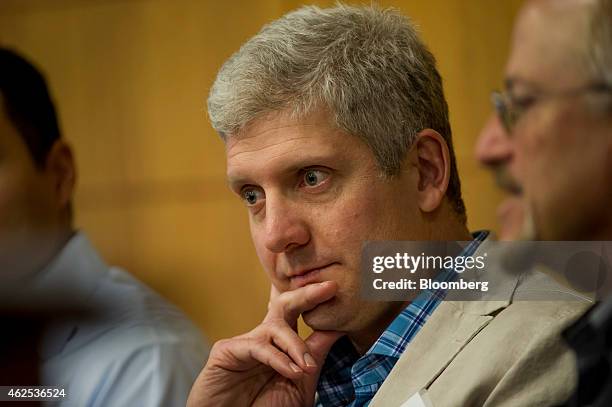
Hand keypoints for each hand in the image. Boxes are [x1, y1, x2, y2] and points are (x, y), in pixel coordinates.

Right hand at [187, 281, 343, 406]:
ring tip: (306, 368)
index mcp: (281, 347)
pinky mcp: (226, 351)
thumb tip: (338, 328)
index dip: (315, 300)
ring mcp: (244, 344)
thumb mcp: (301, 383)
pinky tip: (292, 372)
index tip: (337, 289)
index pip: (299, 314)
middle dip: (306, 295)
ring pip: (274, 327)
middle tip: (328, 288)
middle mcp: (263, 340)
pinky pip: (258, 347)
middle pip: (284, 305)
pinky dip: (278, 359)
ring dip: (296, 345)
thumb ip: (315, 356)